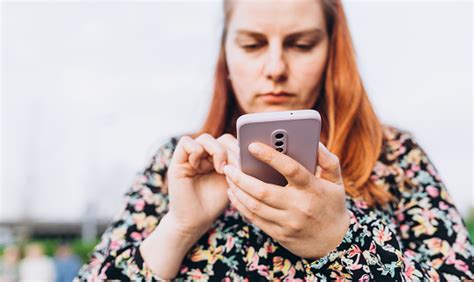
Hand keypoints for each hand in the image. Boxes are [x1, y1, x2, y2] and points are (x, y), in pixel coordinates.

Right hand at [141, 133, 238, 278]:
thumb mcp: (232, 181)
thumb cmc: (214, 202)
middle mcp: (205, 155)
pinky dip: (196, 151)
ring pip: (206, 138)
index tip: (243, 165)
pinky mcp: (178, 161)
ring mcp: (191, 157)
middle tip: (233, 169)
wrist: (195, 220)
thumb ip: (236, 164)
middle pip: (221, 138)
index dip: (239, 149)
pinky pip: (186, 142)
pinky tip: (201, 168)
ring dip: (216, 151)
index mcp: (219, 158)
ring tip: (220, 169)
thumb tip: (245, 147)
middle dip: (231, 151)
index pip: (231, 141)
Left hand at [223, 142, 350, 258]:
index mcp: (312, 188)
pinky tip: (233, 193)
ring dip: (237, 190)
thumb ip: (327, 159)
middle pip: (263, 191)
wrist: (335, 243)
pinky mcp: (279, 234)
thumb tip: (314, 141)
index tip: (251, 145)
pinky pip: (254, 219)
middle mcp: (299, 206)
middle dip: (241, 177)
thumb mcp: (336, 181)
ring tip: (228, 176)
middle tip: (229, 165)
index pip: (290, 169)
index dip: (270, 156)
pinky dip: (240, 205)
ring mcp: (288, 222)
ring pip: (255, 206)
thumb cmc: (332, 204)